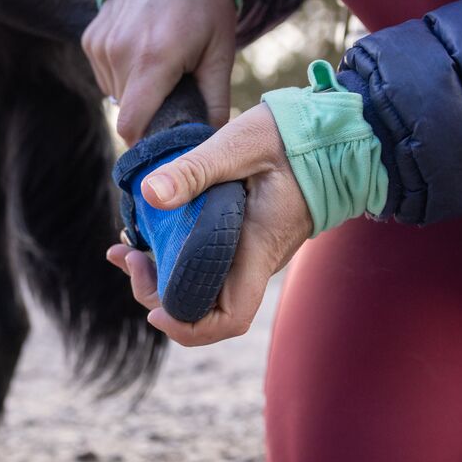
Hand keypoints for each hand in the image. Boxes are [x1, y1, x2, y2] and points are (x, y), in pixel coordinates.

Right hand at [82, 0, 236, 143]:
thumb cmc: (205, 3)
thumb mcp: (220, 51)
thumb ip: (215, 101)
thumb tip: (214, 142)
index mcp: (155, 59)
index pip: (131, 126)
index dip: (145, 142)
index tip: (163, 142)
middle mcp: (120, 53)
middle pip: (126, 112)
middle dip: (149, 112)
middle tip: (174, 92)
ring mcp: (101, 44)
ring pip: (114, 94)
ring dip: (136, 92)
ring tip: (160, 64)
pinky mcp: (90, 37)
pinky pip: (104, 74)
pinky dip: (123, 73)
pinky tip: (142, 49)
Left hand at [106, 105, 312, 345]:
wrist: (336, 134)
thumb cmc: (295, 136)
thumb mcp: (242, 142)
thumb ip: (197, 168)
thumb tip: (150, 194)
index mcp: (258, 248)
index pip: (229, 317)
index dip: (189, 327)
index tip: (155, 310)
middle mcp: (254, 261)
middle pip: (203, 309)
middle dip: (157, 295)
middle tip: (126, 256)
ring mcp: (249, 253)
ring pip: (199, 287)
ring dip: (159, 277)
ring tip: (125, 248)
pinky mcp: (243, 240)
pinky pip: (204, 264)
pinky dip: (171, 259)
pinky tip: (145, 237)